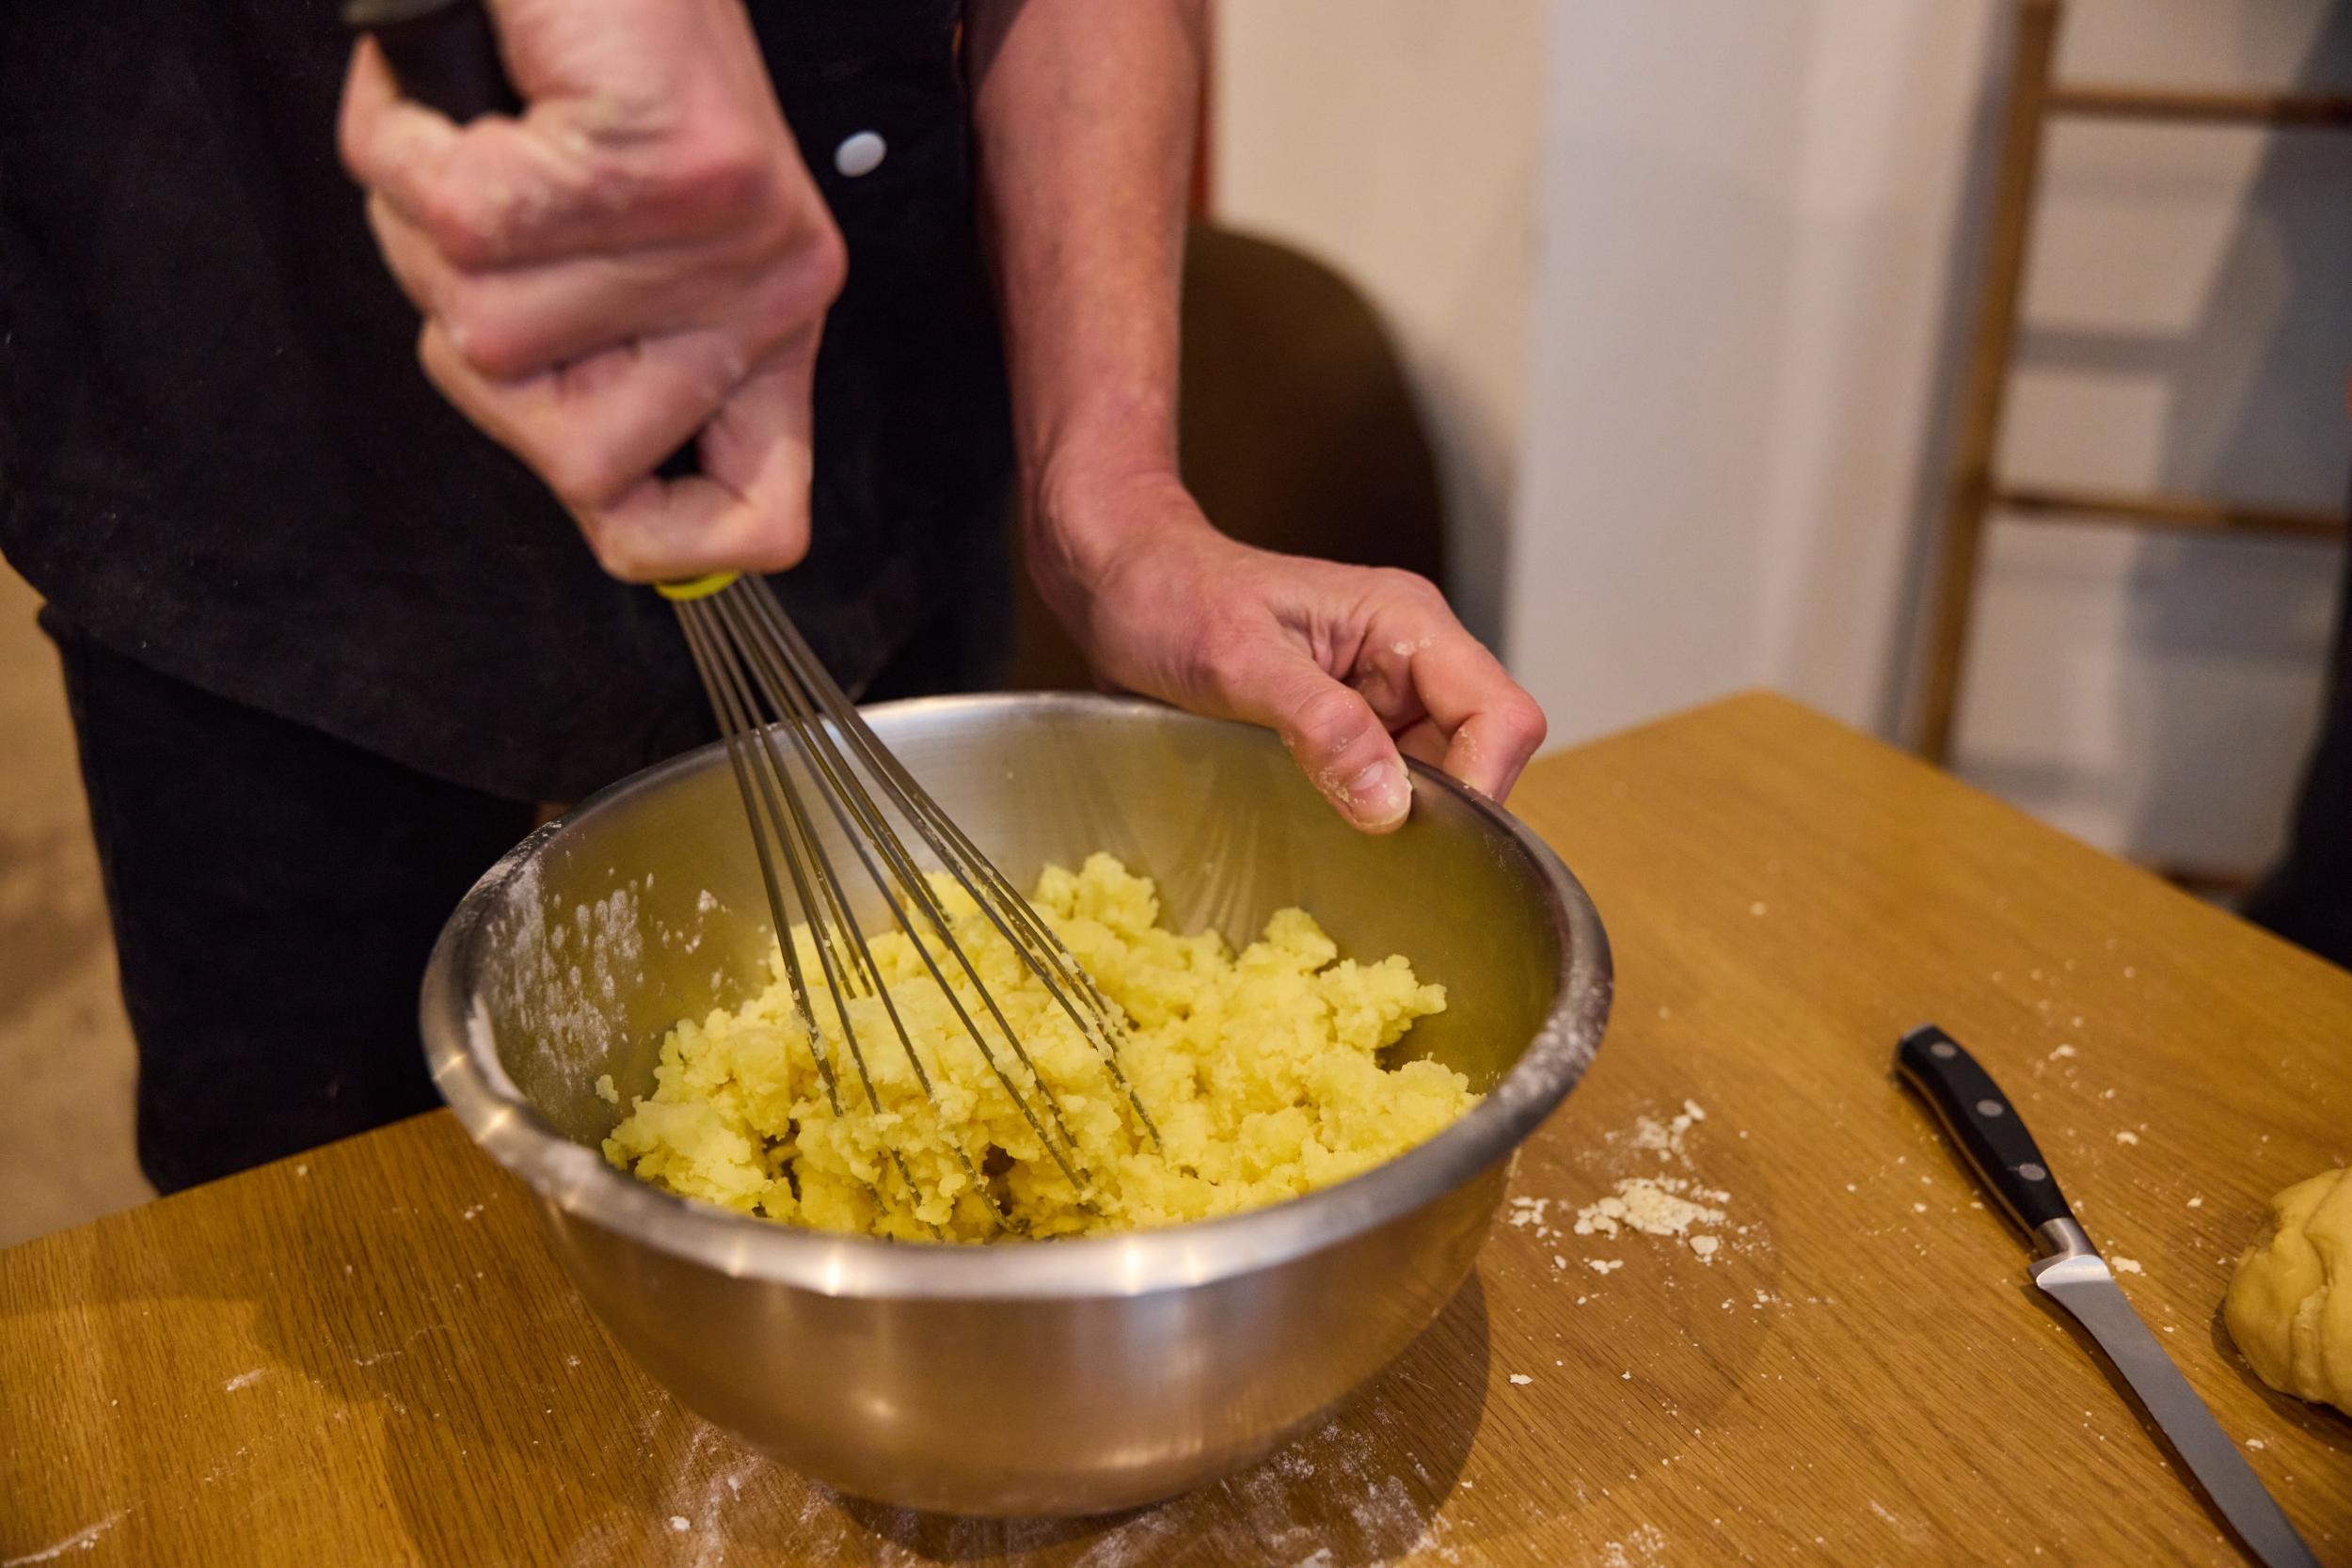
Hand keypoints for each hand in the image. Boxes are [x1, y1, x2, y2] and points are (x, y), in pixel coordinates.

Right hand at [337, 0, 844, 580]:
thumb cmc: (596, 66)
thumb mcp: (623, 247)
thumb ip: (614, 370)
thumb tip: (610, 515)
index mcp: (772, 330)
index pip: (758, 518)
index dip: (671, 544)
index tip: (609, 495)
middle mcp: (771, 294)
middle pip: (568, 458)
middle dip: (478, 348)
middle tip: (493, 230)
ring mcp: (723, 237)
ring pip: (489, 340)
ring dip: (427, 236)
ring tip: (472, 147)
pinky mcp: (659, 165)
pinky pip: (460, 225)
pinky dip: (403, 151)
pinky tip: (443, 102)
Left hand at [1033, 469, 1546, 831]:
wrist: (1121, 585)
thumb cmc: (1171, 597)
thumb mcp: (1239, 660)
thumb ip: (1321, 725)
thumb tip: (1391, 804)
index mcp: (1407, 623)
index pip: (1503, 716)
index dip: (1481, 783)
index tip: (1414, 831)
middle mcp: (1411, 659)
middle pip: (1481, 756)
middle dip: (1438, 810)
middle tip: (1368, 848)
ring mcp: (1384, 697)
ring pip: (1439, 781)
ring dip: (1396, 818)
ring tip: (1330, 831)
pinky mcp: (1352, 728)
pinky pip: (1388, 785)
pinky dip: (1363, 815)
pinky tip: (1318, 826)